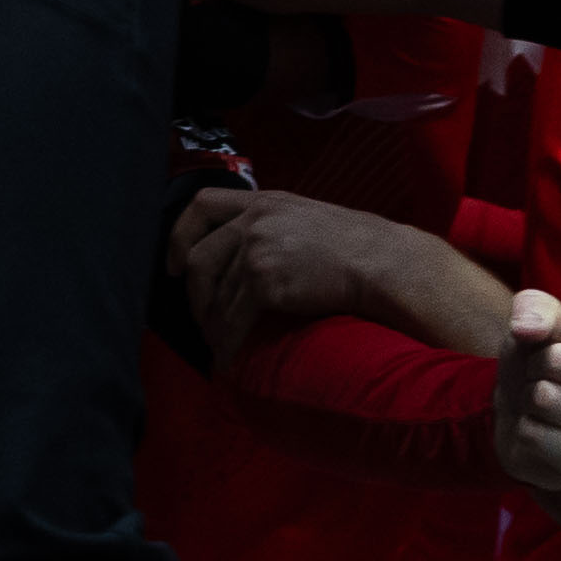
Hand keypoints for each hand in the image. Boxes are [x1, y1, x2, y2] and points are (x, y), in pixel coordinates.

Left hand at [171, 185, 513, 363]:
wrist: (385, 263)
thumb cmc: (359, 246)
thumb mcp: (308, 218)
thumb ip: (275, 227)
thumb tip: (251, 256)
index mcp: (264, 201)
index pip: (203, 204)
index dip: (180, 234)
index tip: (175, 262)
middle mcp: (254, 220)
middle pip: (199, 256)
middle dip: (193, 292)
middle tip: (201, 317)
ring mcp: (257, 249)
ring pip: (213, 292)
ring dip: (210, 322)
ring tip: (218, 341)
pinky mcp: (264, 281)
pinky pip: (232, 320)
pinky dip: (227, 344)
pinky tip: (229, 359)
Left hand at [495, 288, 560, 495]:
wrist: (532, 417)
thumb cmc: (542, 362)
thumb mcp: (536, 322)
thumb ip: (533, 308)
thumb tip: (527, 329)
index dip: (542, 331)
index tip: (550, 344)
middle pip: (558, 360)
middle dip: (533, 367)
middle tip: (542, 377)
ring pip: (546, 399)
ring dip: (527, 400)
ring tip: (542, 404)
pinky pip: (537, 436)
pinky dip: (526, 431)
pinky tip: (544, 430)